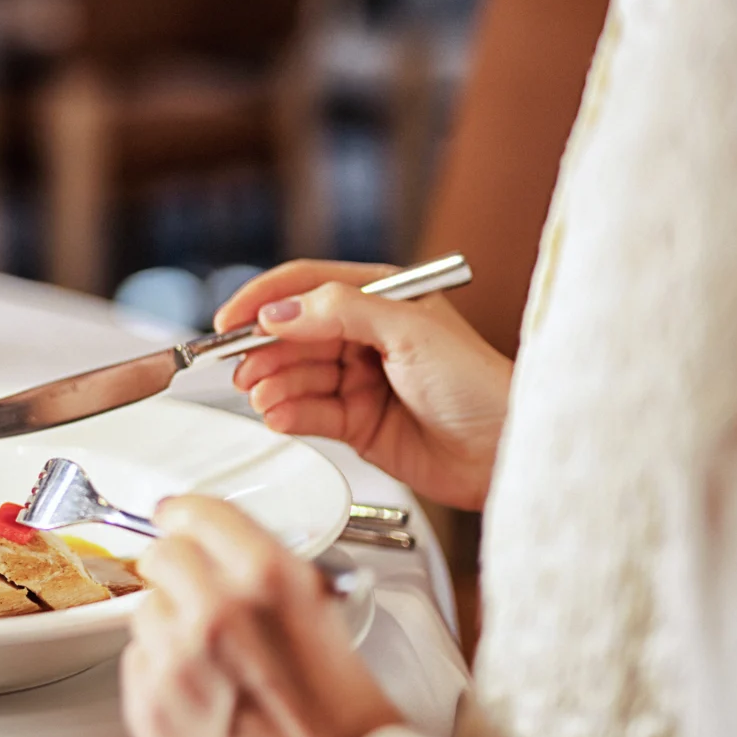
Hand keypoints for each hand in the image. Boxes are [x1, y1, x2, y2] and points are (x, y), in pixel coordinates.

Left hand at [124, 495, 400, 736]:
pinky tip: (202, 690)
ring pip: (147, 609)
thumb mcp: (323, 618)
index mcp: (269, 582)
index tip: (179, 516)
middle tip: (197, 588)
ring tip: (212, 656)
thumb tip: (229, 546)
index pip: (199, 512)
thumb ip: (269, 572)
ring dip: (170, 622)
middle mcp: (216, 614)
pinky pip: (138, 660)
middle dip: (181, 568)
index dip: (188, 514)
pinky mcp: (150, 707)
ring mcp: (176, 663)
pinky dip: (161, 669)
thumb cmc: (345, 724)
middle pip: (163, 554)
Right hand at [216, 260, 509, 510]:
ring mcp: (359, 380)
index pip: (307, 285)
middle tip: (243, 368)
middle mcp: (365, 336)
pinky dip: (289, 413)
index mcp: (380, 298)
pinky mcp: (357, 422)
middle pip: (295, 334)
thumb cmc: (478, 383)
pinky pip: (310, 412)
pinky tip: (278, 415)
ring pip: (297, 375)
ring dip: (274, 384)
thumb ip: (340, 313)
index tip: (230, 318)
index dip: (264, 299)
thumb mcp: (408, 330)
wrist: (507, 450)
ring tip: (262, 395)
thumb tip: (279, 312)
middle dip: (265, 350)